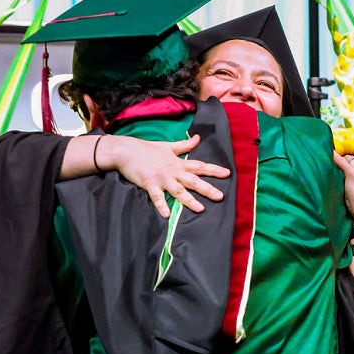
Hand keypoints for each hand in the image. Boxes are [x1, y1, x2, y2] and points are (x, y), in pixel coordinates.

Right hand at [104, 134, 230, 217]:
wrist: (126, 150)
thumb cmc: (147, 149)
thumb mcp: (168, 146)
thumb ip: (184, 145)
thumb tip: (198, 138)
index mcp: (177, 163)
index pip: (199, 166)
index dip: (214, 170)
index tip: (227, 174)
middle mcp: (172, 171)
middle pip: (193, 181)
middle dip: (207, 188)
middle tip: (220, 196)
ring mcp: (161, 178)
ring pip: (178, 190)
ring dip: (189, 200)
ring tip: (200, 209)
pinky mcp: (149, 184)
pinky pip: (156, 197)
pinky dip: (161, 205)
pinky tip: (166, 215)